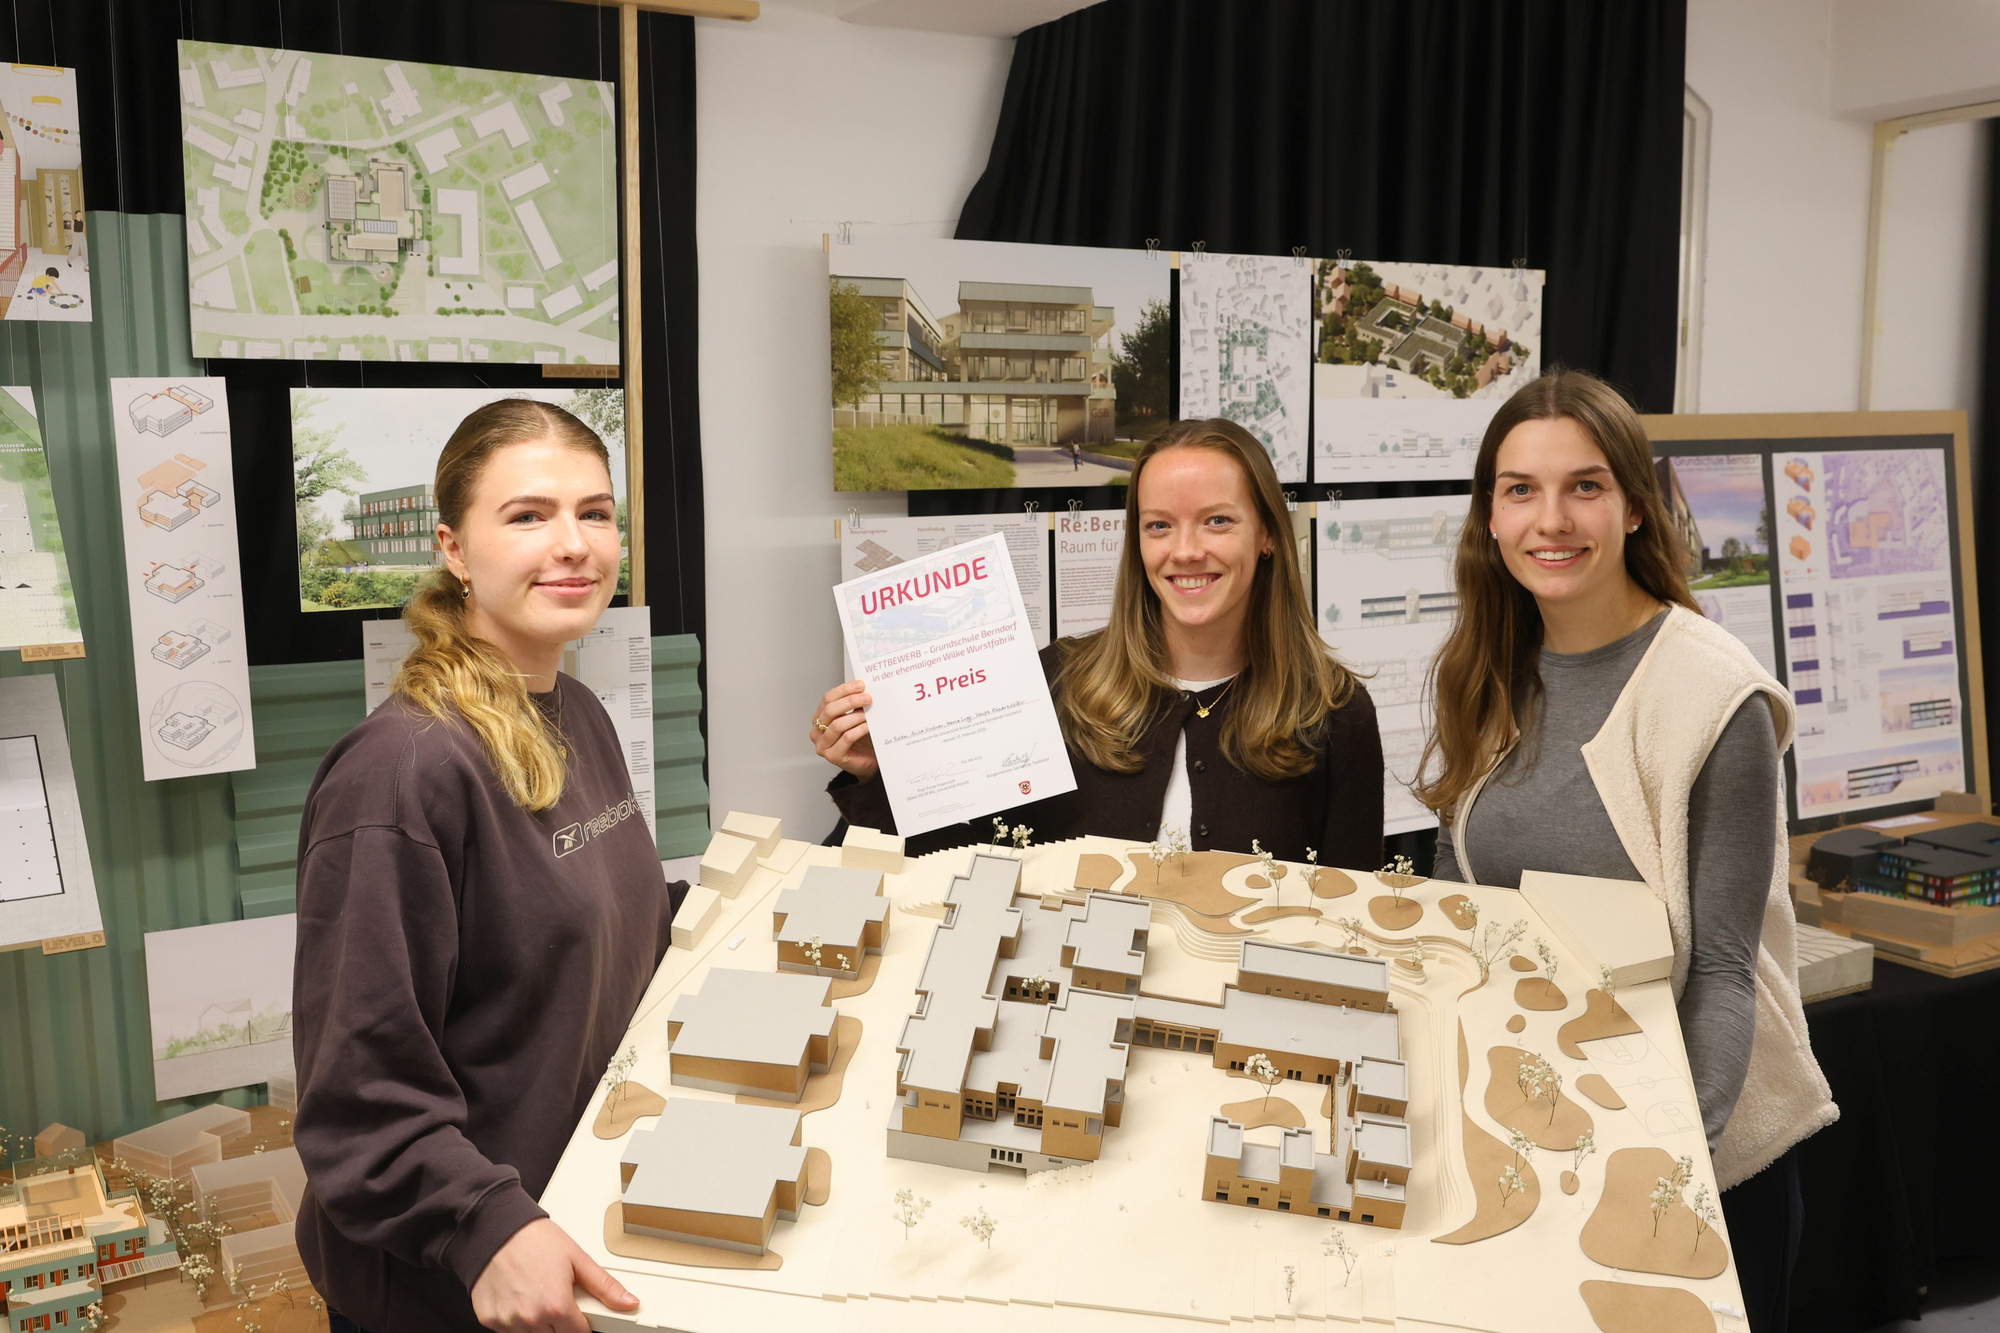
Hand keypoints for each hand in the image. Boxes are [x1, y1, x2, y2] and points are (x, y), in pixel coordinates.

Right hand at [469, 1218, 637, 1332]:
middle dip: (560, 1320)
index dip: (581, 1323)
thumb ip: (604, 1286)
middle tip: (554, 1294)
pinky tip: (517, 1295)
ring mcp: (508, 1322)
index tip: (578, 1311)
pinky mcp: (489, 1319)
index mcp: (556, 1306)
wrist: (495, 1228)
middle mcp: (532, 1319)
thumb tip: (629, 1302)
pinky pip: (508, 1329)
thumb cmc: (534, 1239)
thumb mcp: (577, 1258)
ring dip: (537, 1320)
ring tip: (535, 1291)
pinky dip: (515, 1318)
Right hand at [809, 680, 877, 780]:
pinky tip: (867, 726)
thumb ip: (854, 705)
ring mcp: (823, 745)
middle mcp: (817, 731)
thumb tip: (863, 689)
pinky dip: (858, 729)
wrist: (866, 761)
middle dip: (850, 701)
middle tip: (867, 698)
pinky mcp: (833, 756)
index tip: (860, 685)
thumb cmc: (859, 739)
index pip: (827, 698)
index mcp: (819, 718)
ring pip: (837, 725)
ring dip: (855, 716)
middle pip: (830, 710)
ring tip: (868, 713)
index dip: (844, 690)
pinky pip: (846, 738)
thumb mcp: (854, 717)